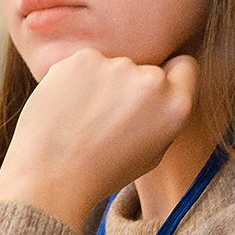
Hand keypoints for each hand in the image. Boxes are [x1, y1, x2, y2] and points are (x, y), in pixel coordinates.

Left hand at [0, 47, 197, 228]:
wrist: (51, 175)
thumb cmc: (101, 172)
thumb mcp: (152, 154)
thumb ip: (163, 116)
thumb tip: (163, 85)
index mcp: (175, 106)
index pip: (184, 67)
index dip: (169, 78)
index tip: (149, 94)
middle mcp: (151, 80)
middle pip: (144, 69)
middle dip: (129, 86)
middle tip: (105, 119)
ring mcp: (116, 65)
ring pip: (112, 66)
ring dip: (101, 82)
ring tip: (82, 119)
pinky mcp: (83, 59)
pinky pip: (85, 64)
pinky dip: (76, 80)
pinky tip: (66, 108)